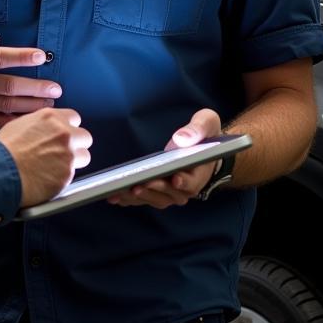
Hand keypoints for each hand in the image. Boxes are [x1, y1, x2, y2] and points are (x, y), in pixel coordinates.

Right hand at [0, 108, 92, 206]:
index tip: (63, 135)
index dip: (68, 128)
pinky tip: (48, 177)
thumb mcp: (19, 124)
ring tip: (56, 167)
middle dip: (76, 144)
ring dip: (74, 161)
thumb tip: (45, 130)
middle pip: (84, 136)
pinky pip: (73, 175)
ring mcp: (68, 154)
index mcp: (51, 117)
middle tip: (62, 152)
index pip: (74, 118)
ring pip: (84, 156)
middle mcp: (63, 133)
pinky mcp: (68, 175)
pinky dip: (63, 177)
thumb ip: (40, 125)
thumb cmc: (2, 151)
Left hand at [107, 108, 221, 208]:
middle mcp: (186, 187)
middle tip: (136, 186)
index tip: (174, 180)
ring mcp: (172, 192)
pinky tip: (114, 197)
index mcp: (200, 172)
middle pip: (170, 194)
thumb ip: (198, 128)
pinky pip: (145, 198)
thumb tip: (181, 138)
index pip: (192, 182)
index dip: (183, 182)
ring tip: (120, 192)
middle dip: (153, 190)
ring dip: (138, 197)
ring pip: (155, 199)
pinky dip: (130, 199)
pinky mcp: (159, 191)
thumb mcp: (207, 122)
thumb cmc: (205, 134)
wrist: (204, 147)